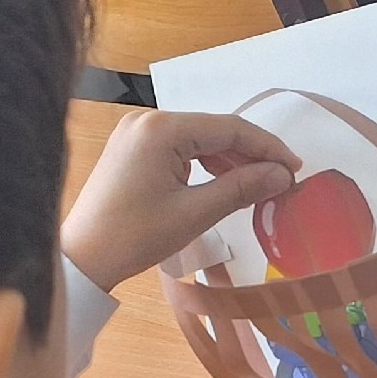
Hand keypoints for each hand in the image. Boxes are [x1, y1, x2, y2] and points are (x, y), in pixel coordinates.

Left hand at [62, 110, 301, 292]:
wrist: (81, 257)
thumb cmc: (135, 236)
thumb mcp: (194, 213)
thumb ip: (241, 188)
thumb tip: (282, 175)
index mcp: (161, 128)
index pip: (228, 128)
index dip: (267, 147)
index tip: (295, 168)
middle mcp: (147, 120)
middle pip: (213, 130)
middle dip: (249, 154)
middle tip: (281, 180)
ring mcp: (136, 132)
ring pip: (197, 139)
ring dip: (228, 160)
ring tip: (258, 185)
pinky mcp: (131, 148)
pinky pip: (179, 148)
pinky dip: (203, 164)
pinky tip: (224, 182)